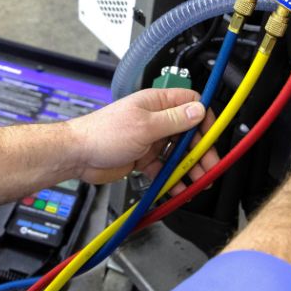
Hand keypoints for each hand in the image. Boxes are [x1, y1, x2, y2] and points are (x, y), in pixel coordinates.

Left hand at [68, 88, 218, 186]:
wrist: (78, 156)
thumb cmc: (102, 133)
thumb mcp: (144, 126)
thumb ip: (174, 120)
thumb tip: (198, 111)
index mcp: (156, 103)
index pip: (190, 104)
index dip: (204, 119)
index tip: (212, 136)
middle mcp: (155, 119)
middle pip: (188, 132)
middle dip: (201, 150)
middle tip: (209, 166)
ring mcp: (150, 139)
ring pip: (178, 152)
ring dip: (189, 166)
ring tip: (198, 182)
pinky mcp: (143, 158)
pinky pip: (164, 168)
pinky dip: (172, 177)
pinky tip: (179, 187)